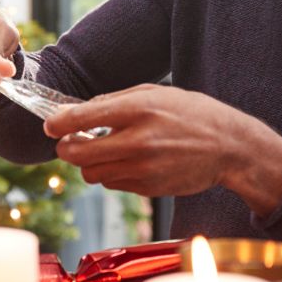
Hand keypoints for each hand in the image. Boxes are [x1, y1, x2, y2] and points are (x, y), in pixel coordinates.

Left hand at [43, 85, 281, 216]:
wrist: (230, 147)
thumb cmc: (192, 113)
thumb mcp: (157, 92)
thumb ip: (116, 101)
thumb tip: (79, 112)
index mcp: (139, 108)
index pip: (82, 119)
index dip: (58, 123)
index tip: (51, 125)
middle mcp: (138, 140)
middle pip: (77, 154)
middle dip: (66, 148)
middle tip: (68, 141)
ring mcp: (143, 168)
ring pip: (91, 173)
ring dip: (89, 163)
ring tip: (103, 150)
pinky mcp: (148, 188)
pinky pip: (112, 184)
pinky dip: (111, 174)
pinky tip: (127, 161)